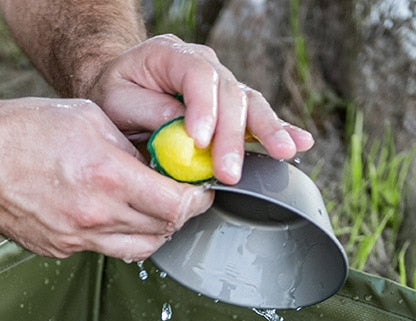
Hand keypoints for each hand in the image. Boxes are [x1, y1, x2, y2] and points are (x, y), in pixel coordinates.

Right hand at [0, 96, 211, 260]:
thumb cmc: (24, 129)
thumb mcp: (90, 120)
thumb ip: (132, 148)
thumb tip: (159, 166)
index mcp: (106, 177)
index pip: (176, 206)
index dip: (197, 201)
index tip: (200, 192)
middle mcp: (94, 217)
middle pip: (162, 232)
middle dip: (180, 216)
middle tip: (181, 199)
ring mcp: (75, 240)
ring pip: (138, 249)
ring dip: (154, 232)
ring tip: (151, 211)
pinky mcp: (59, 250)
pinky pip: (104, 250)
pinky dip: (118, 236)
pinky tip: (111, 215)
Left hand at [87, 34, 313, 183]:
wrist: (119, 91)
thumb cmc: (115, 96)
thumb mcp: (115, 101)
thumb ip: (147, 111)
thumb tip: (179, 127)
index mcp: (172, 55)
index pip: (198, 75)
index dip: (204, 108)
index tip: (199, 141)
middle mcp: (204, 65)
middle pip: (230, 94)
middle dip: (232, 136)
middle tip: (229, 171)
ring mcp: (222, 85)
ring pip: (251, 104)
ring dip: (266, 132)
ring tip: (282, 152)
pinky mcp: (231, 109)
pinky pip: (257, 117)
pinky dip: (280, 130)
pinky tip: (300, 142)